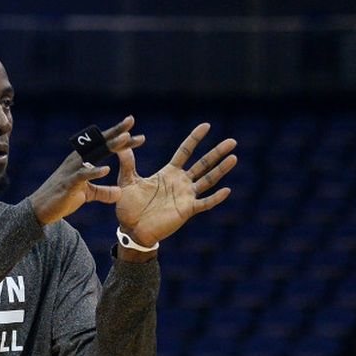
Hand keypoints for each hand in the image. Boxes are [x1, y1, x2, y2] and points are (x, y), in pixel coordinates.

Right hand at [29, 116, 144, 224]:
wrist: (41, 210)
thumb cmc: (64, 197)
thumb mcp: (88, 194)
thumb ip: (103, 192)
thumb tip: (119, 193)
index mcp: (83, 159)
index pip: (103, 144)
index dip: (118, 136)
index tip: (133, 127)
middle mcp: (77, 159)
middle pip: (100, 143)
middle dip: (116, 132)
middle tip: (131, 120)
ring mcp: (72, 170)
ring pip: (94, 153)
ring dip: (110, 145)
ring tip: (125, 138)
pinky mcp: (68, 183)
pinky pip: (82, 175)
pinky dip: (94, 172)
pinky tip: (106, 169)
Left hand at [115, 123, 236, 246]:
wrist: (131, 229)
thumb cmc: (128, 205)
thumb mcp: (126, 180)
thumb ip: (127, 162)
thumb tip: (121, 142)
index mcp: (169, 172)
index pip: (185, 151)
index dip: (195, 138)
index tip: (207, 125)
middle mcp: (181, 182)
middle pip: (203, 163)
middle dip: (217, 152)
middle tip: (232, 141)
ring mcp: (186, 196)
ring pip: (208, 180)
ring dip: (221, 169)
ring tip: (234, 157)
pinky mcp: (187, 211)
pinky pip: (205, 203)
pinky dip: (215, 198)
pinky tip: (227, 190)